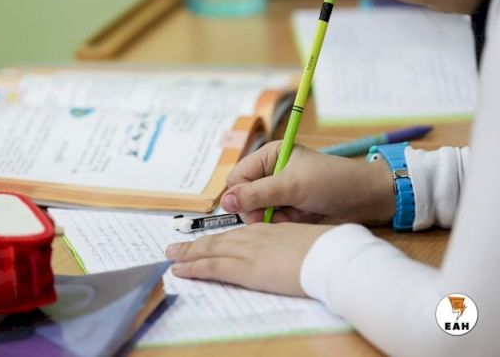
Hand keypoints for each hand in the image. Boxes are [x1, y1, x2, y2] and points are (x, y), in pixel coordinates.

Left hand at [165, 222, 332, 295]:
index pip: (236, 235)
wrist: (330, 254)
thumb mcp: (306, 242)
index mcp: (268, 230)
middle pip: (217, 240)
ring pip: (209, 250)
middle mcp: (253, 237)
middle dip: (195, 245)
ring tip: (171, 256)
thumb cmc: (327, 249)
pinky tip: (179, 270)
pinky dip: (193, 267)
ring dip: (188, 254)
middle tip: (175, 248)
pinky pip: (211, 266)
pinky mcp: (244, 268)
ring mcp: (247, 251)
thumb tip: (291, 253)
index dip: (218, 239)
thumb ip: (292, 246)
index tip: (207, 242)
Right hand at [220, 142, 395, 225]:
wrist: (367, 198)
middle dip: (258, 208)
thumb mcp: (291, 186)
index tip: (252, 209)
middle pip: (244, 197)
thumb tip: (225, 202)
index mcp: (269, 156)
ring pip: (258, 211)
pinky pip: (273, 220)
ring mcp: (280, 192)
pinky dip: (284, 222)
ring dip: (273, 217)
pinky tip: (302, 217)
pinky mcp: (290, 208)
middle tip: (276, 214)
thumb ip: (256, 194)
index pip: (237, 178)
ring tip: (295, 213)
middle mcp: (271, 172)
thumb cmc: (332, 182)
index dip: (240, 195)